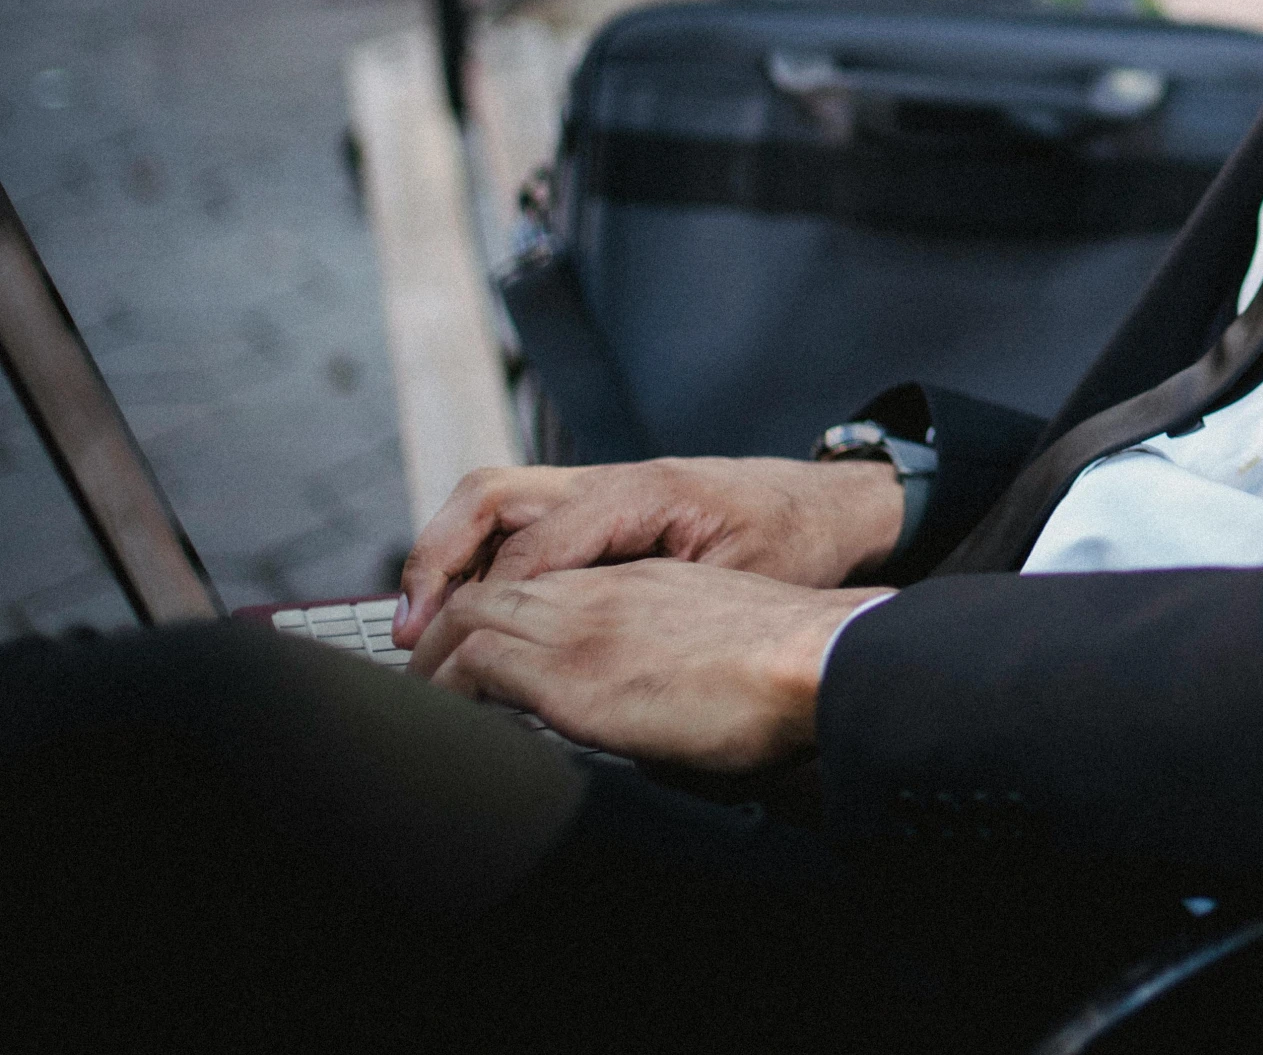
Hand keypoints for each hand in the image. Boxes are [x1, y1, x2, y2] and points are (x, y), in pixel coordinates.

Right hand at [394, 458, 901, 649]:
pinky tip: (473, 605)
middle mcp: (613, 479)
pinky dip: (486, 554)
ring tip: (422, 619)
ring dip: (452, 553)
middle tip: (412, 626)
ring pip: (499, 500)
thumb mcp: (742, 583)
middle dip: (438, 556)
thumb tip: (584, 648)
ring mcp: (605, 486)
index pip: (535, 540)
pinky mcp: (607, 505)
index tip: (446, 649)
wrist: (836, 505)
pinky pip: (526, 518)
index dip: (485, 596)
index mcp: (644, 492)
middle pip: (492, 495)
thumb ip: (667, 609)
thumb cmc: (801, 542)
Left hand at [410, 560, 888, 770]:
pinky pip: (477, 661)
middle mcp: (602, 591)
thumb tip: (667, 705)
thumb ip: (677, 651)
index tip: (478, 649)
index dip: (496, 607)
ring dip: (434, 656)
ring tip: (420, 695)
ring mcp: (582, 626)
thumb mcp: (720, 638)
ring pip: (472, 615)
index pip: (542, 577)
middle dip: (444, 626)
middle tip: (425, 670)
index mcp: (641, 581)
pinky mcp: (571, 674)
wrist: (814, 660)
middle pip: (492, 587)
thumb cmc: (791, 665)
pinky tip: (444, 712)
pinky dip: (447, 684)